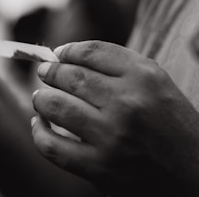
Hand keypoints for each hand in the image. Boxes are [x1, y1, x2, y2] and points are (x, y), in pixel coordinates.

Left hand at [31, 40, 198, 195]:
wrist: (194, 172)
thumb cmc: (170, 122)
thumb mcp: (155, 82)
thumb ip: (116, 63)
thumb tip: (63, 54)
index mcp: (144, 78)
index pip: (92, 52)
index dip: (69, 51)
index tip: (58, 54)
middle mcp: (127, 104)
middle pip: (70, 77)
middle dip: (50, 72)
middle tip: (44, 72)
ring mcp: (111, 137)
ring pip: (55, 106)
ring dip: (41, 99)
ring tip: (41, 97)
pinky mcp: (99, 167)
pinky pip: (52, 146)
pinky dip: (38, 132)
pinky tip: (39, 124)